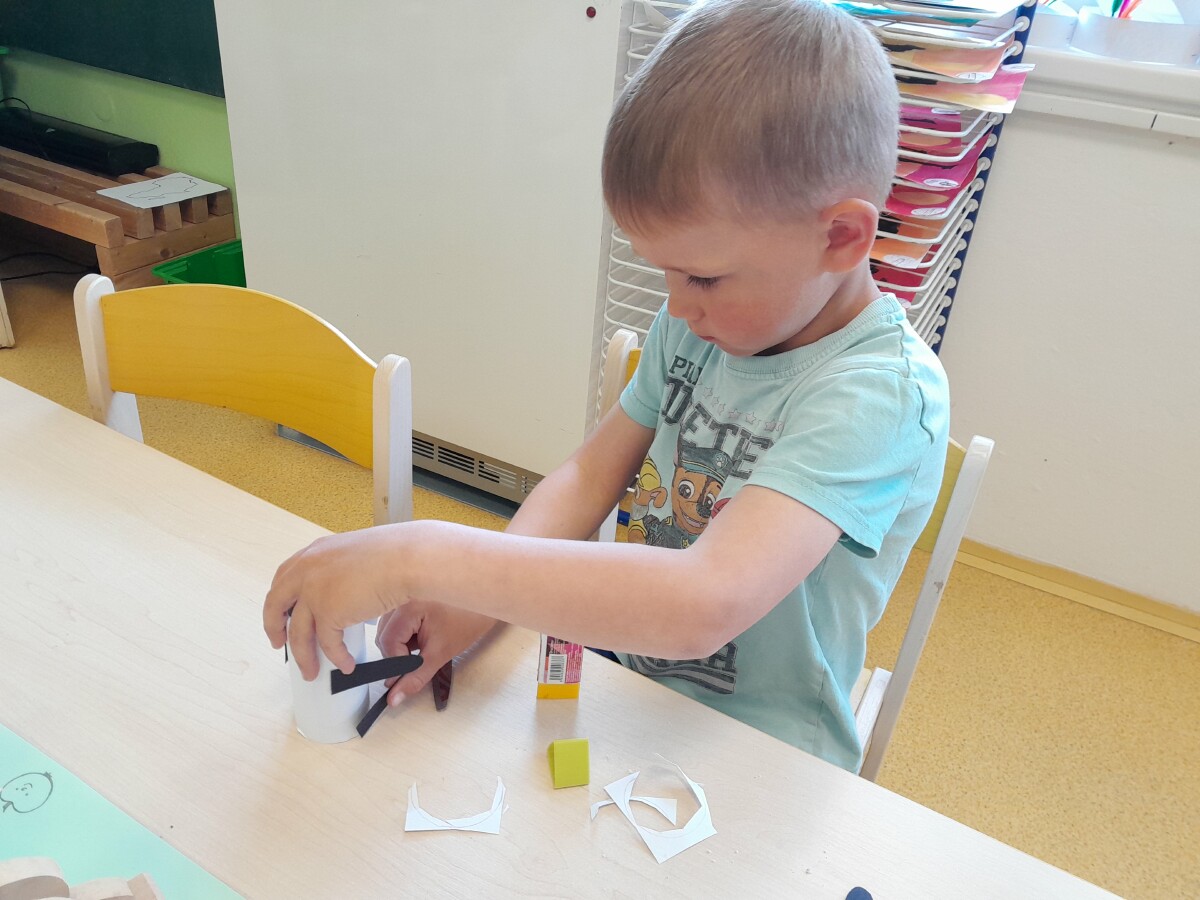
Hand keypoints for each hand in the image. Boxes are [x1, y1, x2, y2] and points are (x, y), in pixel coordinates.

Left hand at [263, 525, 412, 679]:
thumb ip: (340, 568)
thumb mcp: (355, 554)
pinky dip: (337, 658)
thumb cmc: (395, 553)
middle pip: (276, 606)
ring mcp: (314, 592)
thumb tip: (342, 588)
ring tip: (310, 672)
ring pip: (298, 633)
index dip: (279, 600)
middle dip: (274, 628)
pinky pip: (328, 644)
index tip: (281, 614)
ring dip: (303, 656)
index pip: (283, 579)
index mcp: (314, 554)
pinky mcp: (328, 613)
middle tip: (279, 645)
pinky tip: (346, 665)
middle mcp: (307, 572)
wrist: (406, 559)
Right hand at [375, 603, 499, 706]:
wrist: (484, 605)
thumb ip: (415, 677)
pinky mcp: (407, 600)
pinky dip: (404, 637)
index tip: (408, 674)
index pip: (387, 642)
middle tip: (418, 661)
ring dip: (400, 646)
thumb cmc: (466, 624)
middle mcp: (400, 598)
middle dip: (397, 655)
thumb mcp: (440, 654)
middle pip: (384, 636)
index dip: (396, 663)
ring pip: (388, 631)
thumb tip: (393, 698)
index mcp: (408, 606)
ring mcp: (403, 597)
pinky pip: (395, 624)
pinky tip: (420, 638)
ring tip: (422, 647)